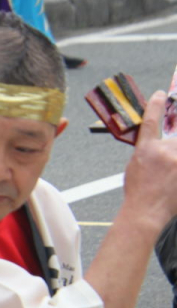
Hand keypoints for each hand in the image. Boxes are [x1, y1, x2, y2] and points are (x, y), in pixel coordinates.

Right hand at [121, 91, 176, 230]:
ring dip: (173, 163)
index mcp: (147, 149)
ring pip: (176, 147)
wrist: (146, 213)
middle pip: (176, 137)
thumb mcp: (136, 166)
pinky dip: (176, 172)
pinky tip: (173, 180)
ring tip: (169, 173)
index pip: (152, 119)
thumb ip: (150, 151)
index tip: (162, 94)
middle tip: (167, 161)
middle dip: (172, 149)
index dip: (157, 104)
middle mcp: (165, 151)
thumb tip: (163, 142)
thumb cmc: (138, 192)